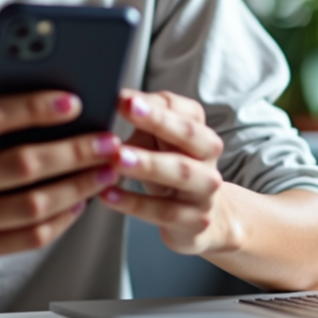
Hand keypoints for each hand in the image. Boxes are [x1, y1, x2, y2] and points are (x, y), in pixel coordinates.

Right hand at [0, 91, 120, 267]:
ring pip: (33, 205)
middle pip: (23, 164)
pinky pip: (28, 238)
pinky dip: (61, 220)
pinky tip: (80, 202)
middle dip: (74, 151)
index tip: (74, 101)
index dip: (36, 107)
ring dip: (78, 187)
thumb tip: (46, 105)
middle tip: (108, 140)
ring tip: (106, 170)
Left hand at [98, 89, 235, 256]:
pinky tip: (108, 194)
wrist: (204, 220)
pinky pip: (163, 211)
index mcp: (200, 132)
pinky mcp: (194, 221)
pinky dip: (133, 202)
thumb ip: (142, 123)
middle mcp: (208, 157)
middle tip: (128, 109)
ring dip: (148, 163)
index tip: (124, 96)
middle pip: (189, 134)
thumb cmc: (172, 171)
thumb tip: (112, 102)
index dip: (155, 102)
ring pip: (180, 172)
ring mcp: (205, 190)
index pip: (185, 109)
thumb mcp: (161, 144)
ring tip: (118, 157)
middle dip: (158, 120)